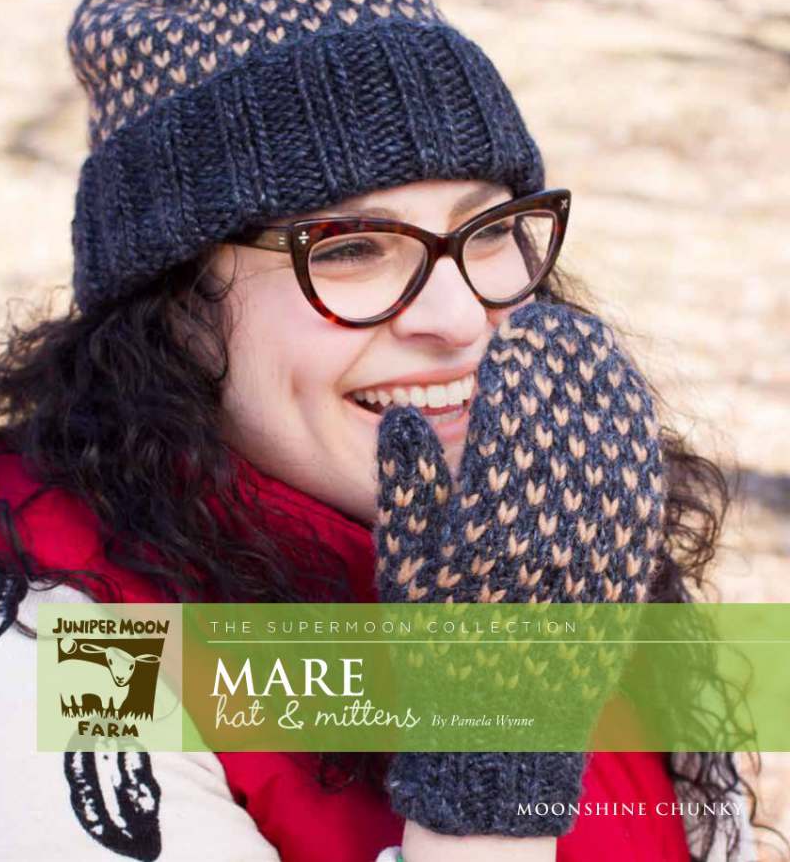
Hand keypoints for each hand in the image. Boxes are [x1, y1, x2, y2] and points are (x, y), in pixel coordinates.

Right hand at [374, 301, 665, 835]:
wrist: (501, 718)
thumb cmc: (440, 636)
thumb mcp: (406, 562)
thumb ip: (405, 485)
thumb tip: (402, 416)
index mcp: (490, 519)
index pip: (513, 419)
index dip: (519, 368)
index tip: (518, 331)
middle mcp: (550, 523)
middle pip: (567, 420)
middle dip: (563, 363)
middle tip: (557, 322)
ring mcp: (596, 543)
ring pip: (609, 447)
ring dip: (604, 386)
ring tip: (593, 347)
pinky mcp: (625, 564)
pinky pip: (638, 489)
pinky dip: (634, 439)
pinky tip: (628, 409)